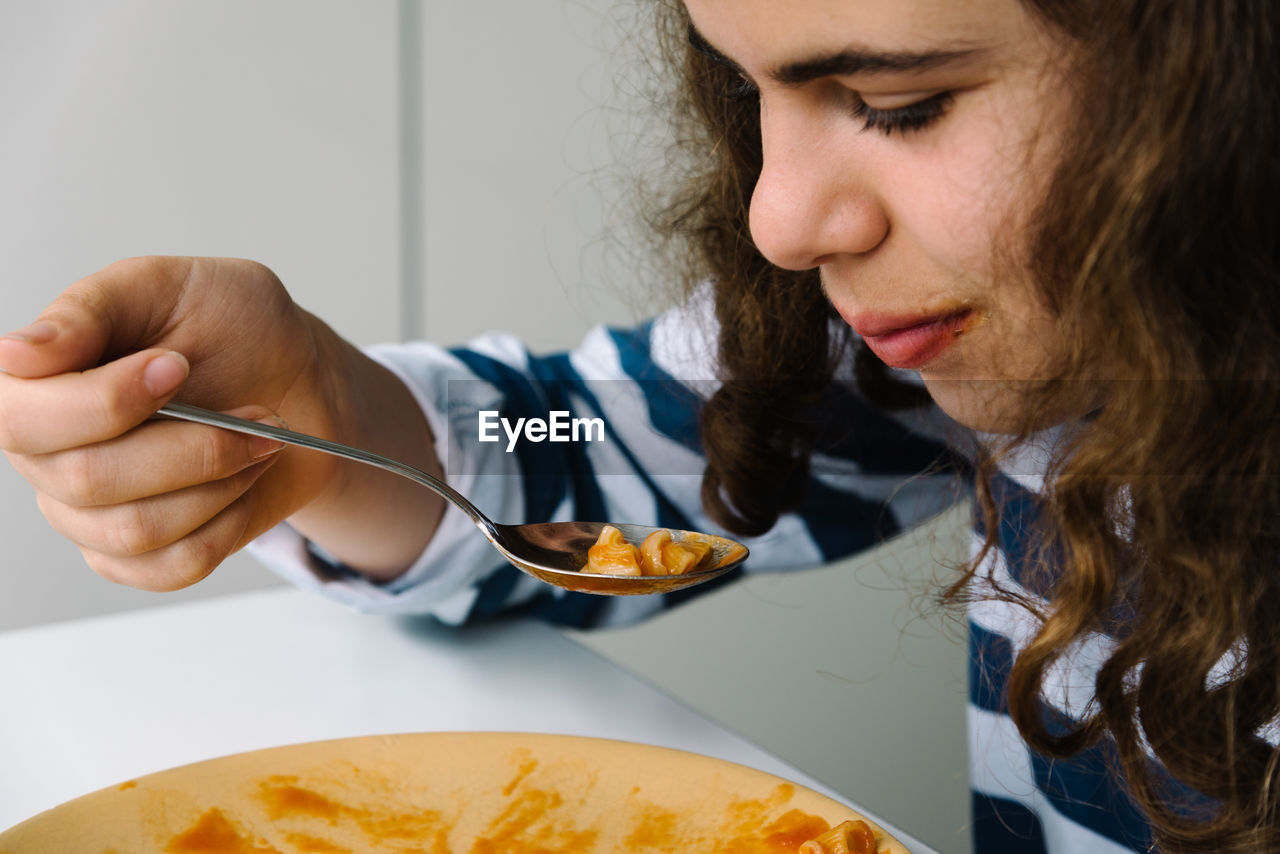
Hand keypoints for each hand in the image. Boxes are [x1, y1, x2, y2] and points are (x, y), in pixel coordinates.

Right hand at [0, 257, 350, 589]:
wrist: (299, 378)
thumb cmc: (231, 325)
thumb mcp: (165, 286)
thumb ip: (88, 309)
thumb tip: (15, 354)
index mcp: (34, 385)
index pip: (20, 418)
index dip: (104, 402)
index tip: (176, 366)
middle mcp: (47, 456)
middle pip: (87, 479)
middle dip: (192, 446)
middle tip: (256, 413)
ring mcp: (88, 514)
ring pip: (137, 530)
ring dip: (221, 480)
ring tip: (263, 439)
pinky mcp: (139, 556)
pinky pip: (176, 565)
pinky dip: (231, 521)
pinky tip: (248, 479)